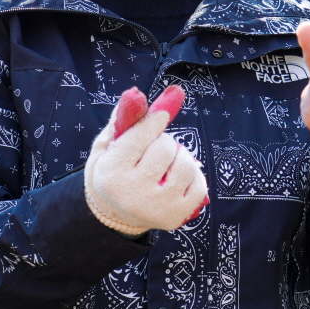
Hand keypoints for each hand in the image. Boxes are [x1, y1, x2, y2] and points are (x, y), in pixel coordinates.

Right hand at [84, 85, 207, 236]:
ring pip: (185, 164)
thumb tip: (137, 92)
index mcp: (112, 173)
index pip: (140, 137)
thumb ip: (124, 118)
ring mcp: (157, 208)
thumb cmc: (114, 169)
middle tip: (153, 150)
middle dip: (163, 141)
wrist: (115, 213)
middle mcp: (134, 193)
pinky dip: (193, 175)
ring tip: (166, 163)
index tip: (164, 110)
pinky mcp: (177, 217)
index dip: (155, 120)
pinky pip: (199, 184)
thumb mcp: (109, 144)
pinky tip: (178, 178)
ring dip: (180, 156)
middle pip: (165, 148)